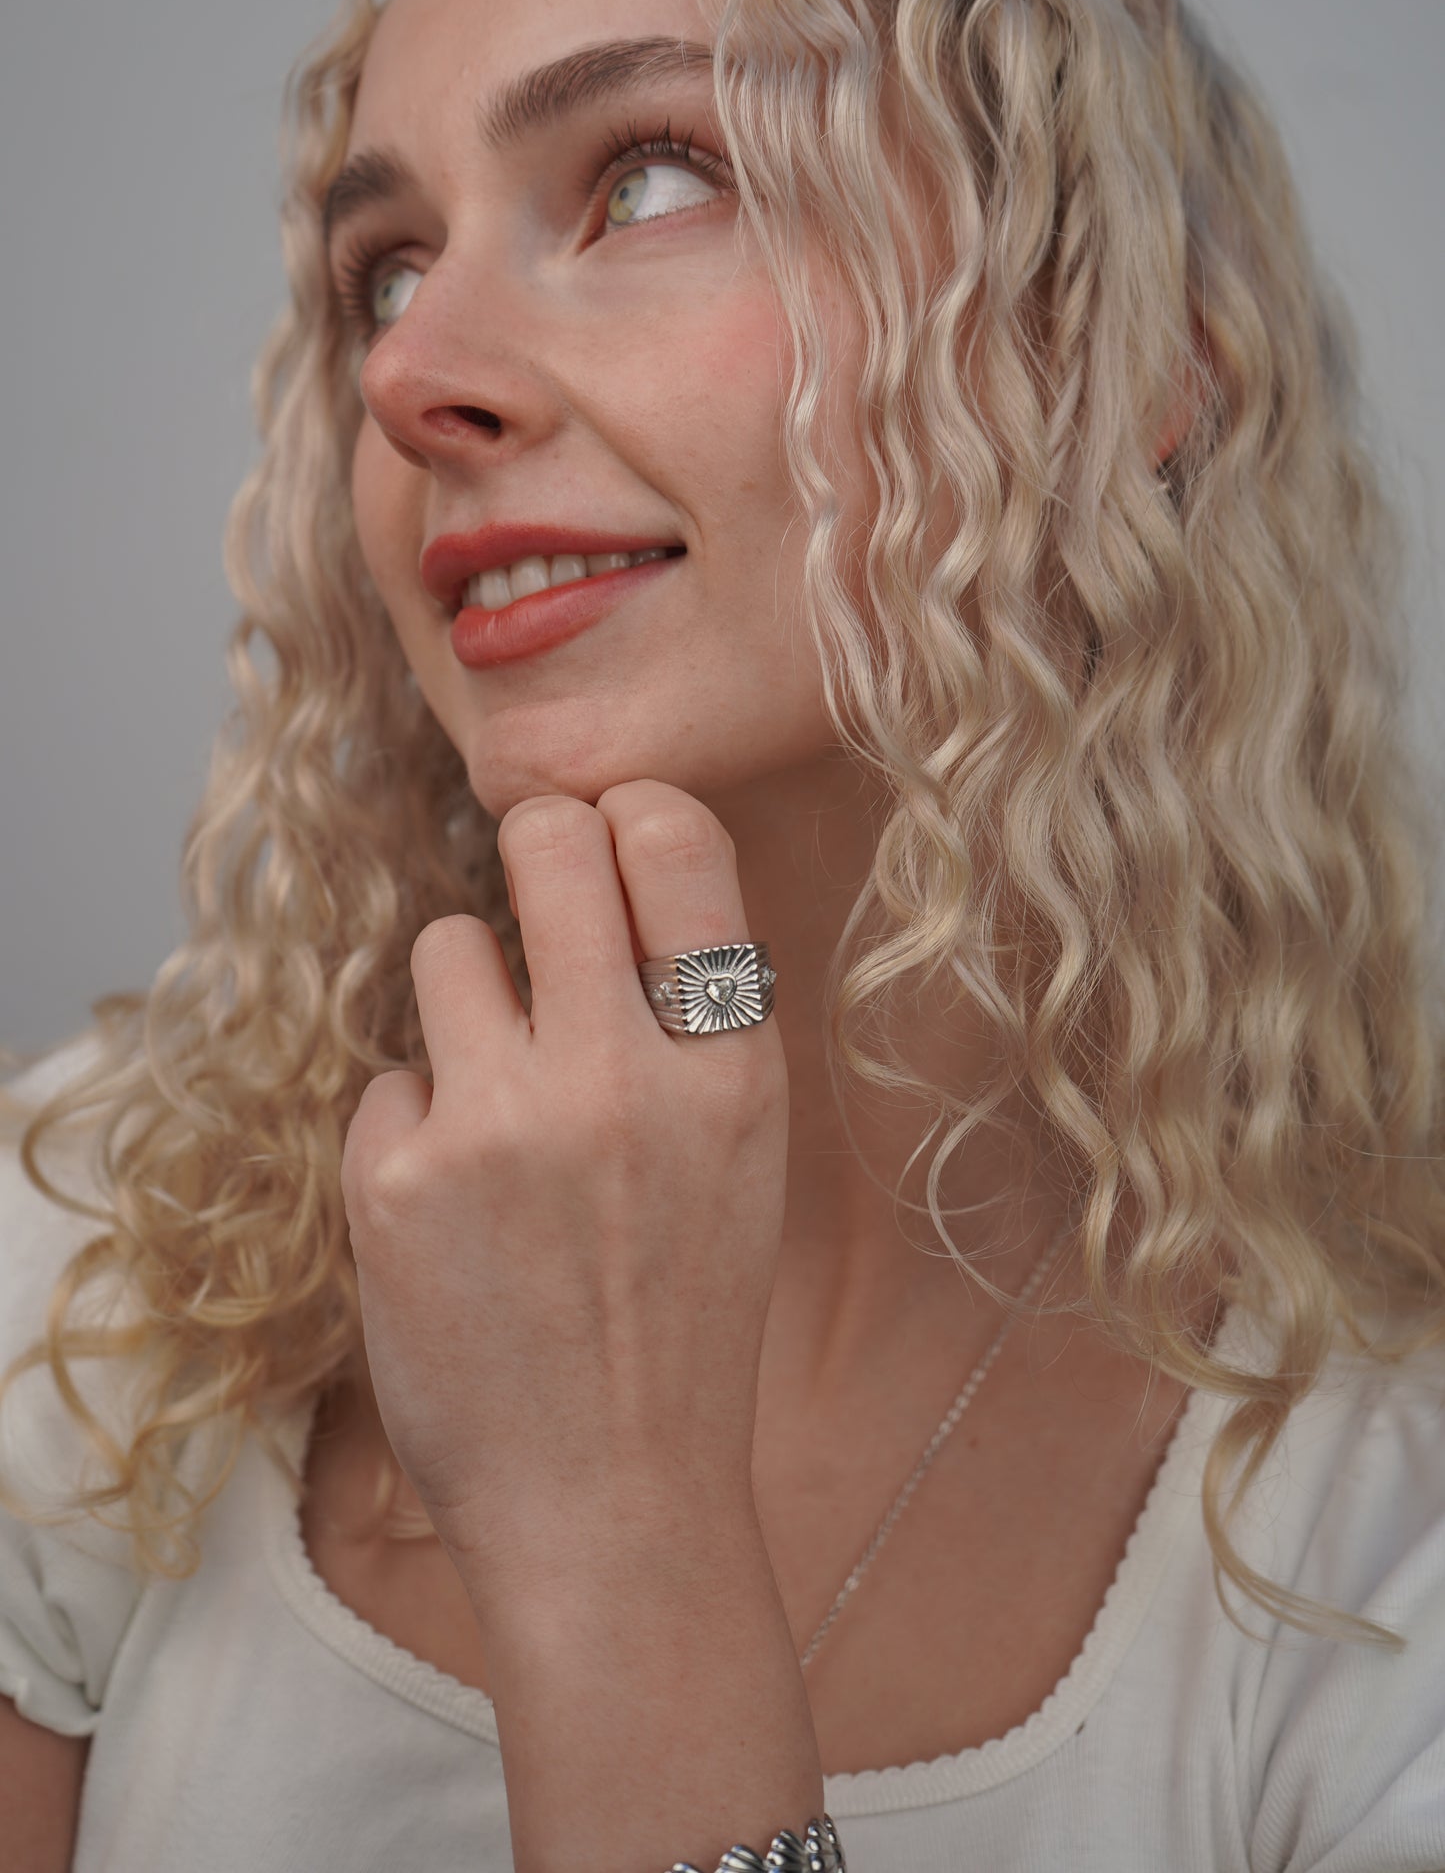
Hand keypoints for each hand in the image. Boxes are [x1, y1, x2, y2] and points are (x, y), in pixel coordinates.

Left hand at [338, 779, 789, 1600]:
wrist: (610, 1505)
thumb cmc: (678, 1325)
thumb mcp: (741, 1157)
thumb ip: (689, 1026)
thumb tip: (612, 873)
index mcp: (730, 1069)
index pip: (673, 837)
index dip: (625, 815)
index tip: (604, 837)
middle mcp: (623, 1075)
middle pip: (548, 840)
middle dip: (531, 848)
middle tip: (529, 896)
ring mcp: (504, 1124)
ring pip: (448, 944)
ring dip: (465, 1000)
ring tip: (494, 1095)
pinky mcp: (398, 1182)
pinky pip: (388, 1082)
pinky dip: (412, 1133)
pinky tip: (453, 1219)